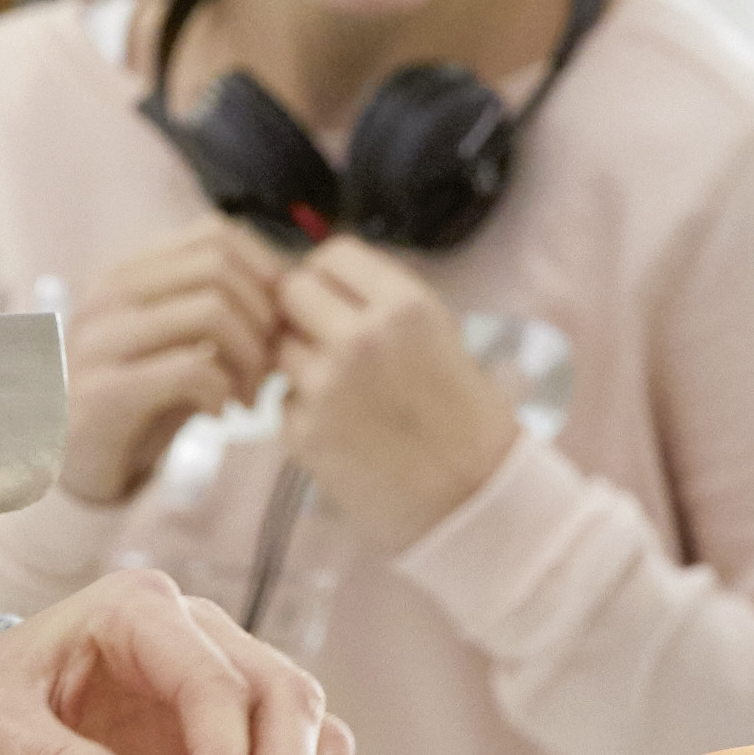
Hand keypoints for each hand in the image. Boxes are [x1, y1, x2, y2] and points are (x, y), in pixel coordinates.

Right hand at [56, 218, 293, 507]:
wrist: (62, 464)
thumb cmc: (136, 403)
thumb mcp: (176, 345)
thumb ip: (217, 312)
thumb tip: (289, 292)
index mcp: (127, 274)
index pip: (214, 233)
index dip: (264, 268)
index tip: (280, 318)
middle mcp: (108, 295)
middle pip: (219, 267)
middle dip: (264, 316)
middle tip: (271, 364)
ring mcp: (101, 340)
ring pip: (211, 311)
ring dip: (250, 357)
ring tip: (248, 394)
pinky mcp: (104, 392)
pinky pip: (191, 370)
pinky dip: (222, 391)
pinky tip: (219, 413)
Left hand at [270, 238, 523, 549]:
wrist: (474, 500)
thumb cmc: (465, 417)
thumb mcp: (440, 334)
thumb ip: (381, 303)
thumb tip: (318, 281)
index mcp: (405, 306)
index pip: (332, 254)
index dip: (328, 274)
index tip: (335, 296)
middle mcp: (361, 338)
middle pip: (292, 291)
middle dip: (303, 311)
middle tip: (326, 339)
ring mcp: (326, 386)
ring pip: (279, 346)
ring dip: (299, 361)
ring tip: (343, 390)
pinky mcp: (305, 433)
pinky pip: (284, 400)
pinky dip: (303, 411)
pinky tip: (344, 430)